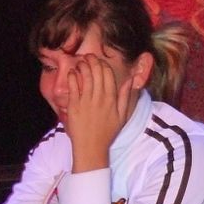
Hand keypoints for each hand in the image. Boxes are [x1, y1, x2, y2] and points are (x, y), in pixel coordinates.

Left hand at [65, 55, 137, 171]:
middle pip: (96, 72)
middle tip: (88, 56)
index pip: (108, 75)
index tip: (100, 61)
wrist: (91, 147)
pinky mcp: (74, 106)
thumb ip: (126, 97)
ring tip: (81, 62)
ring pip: (85, 76)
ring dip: (83, 66)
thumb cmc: (107, 132)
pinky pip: (73, 86)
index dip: (103, 65)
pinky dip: (73, 77)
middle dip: (92, 61)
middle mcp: (99, 98)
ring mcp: (86, 101)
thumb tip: (131, 81)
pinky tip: (73, 72)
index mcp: (111, 99)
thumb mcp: (122, 116)